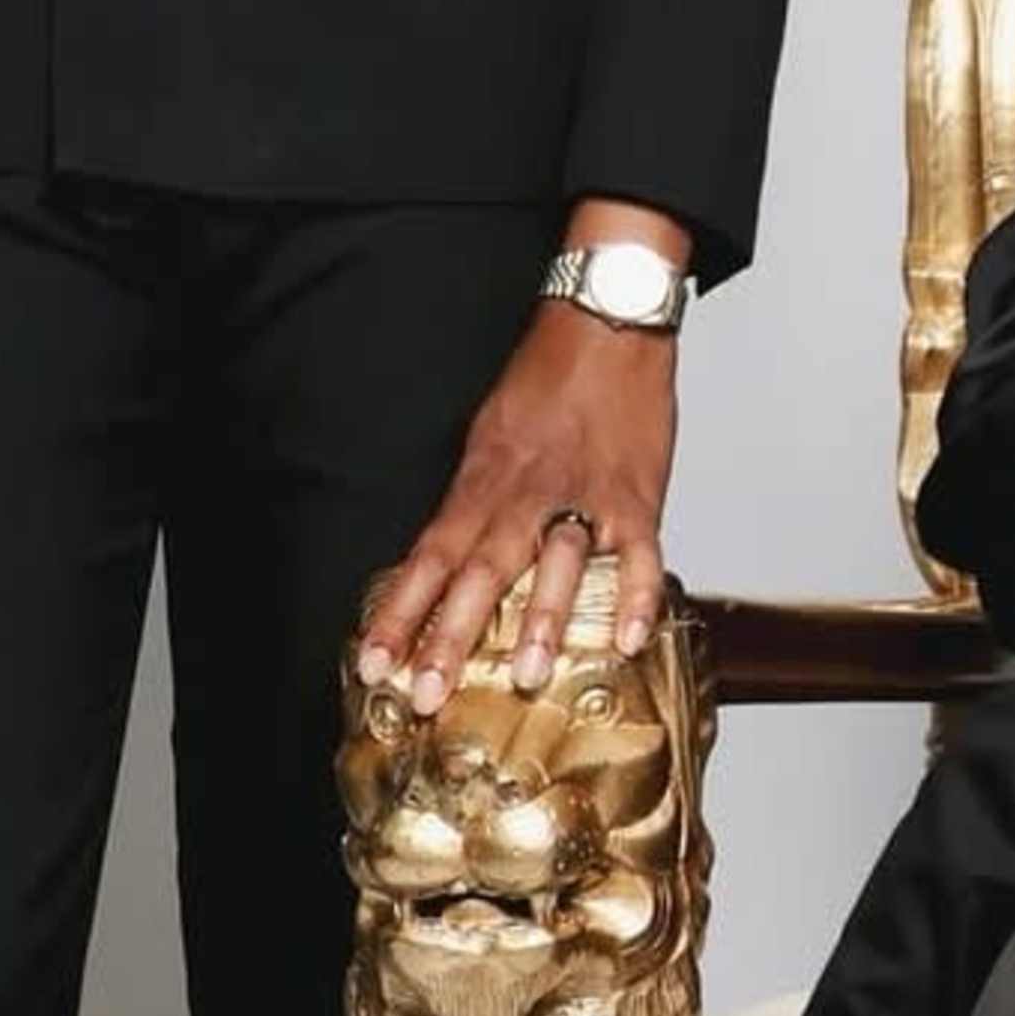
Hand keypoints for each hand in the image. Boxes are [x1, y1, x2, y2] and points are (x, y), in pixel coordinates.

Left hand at [357, 300, 681, 709]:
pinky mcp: (638, 497)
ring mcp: (585, 497)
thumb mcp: (488, 436)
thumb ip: (473, 502)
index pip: (430, 558)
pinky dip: (636, 597)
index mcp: (482, 481)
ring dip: (540, 620)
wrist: (606, 322)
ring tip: (524, 675)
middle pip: (481, 571)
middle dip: (451, 636)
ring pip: (557, 564)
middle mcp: (526, 494)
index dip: (399, 614)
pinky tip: (628, 641)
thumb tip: (446, 561)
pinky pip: (640, 555)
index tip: (374, 665)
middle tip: (428, 692)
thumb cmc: (546, 379)